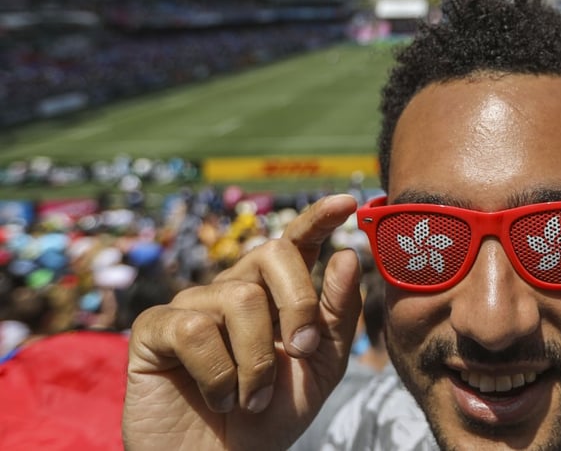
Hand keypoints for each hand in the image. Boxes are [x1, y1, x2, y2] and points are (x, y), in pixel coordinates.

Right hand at [123, 195, 363, 449]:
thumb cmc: (270, 418)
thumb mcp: (320, 367)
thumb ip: (337, 315)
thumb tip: (346, 256)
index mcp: (274, 295)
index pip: (295, 243)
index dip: (317, 219)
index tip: (347, 203)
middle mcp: (232, 289)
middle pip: (273, 254)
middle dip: (300, 304)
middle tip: (302, 353)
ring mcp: (191, 305)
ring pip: (239, 298)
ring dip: (258, 361)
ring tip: (252, 398)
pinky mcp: (154, 329)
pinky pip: (194, 329)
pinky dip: (218, 375)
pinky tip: (216, 398)